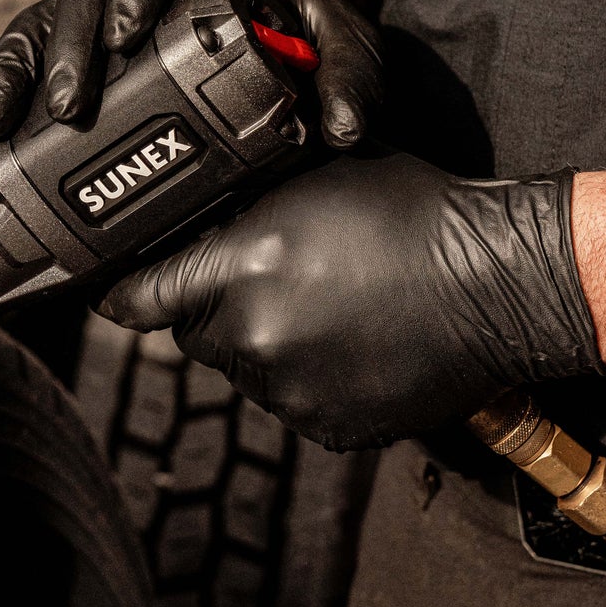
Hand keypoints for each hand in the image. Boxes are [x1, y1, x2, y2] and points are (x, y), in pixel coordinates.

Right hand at [0, 0, 382, 146]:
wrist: (261, 6)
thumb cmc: (292, 11)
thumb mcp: (336, 33)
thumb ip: (349, 72)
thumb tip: (342, 128)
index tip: (126, 30)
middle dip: (64, 51)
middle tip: (65, 106)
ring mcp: (91, 16)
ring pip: (35, 30)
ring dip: (8, 75)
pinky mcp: (69, 53)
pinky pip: (15, 65)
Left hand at [96, 153, 603, 450]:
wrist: (498, 284)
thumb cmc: (414, 213)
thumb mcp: (314, 180)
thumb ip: (241, 206)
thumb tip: (193, 216)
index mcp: (244, 267)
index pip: (138, 296)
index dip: (119, 292)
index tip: (107, 289)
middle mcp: (256, 335)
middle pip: (191, 333)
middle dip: (210, 307)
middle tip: (253, 278)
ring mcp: (291, 391)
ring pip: (242, 369)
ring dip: (258, 343)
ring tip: (316, 306)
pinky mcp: (327, 427)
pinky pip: (288, 401)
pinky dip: (302, 378)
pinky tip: (345, 342)